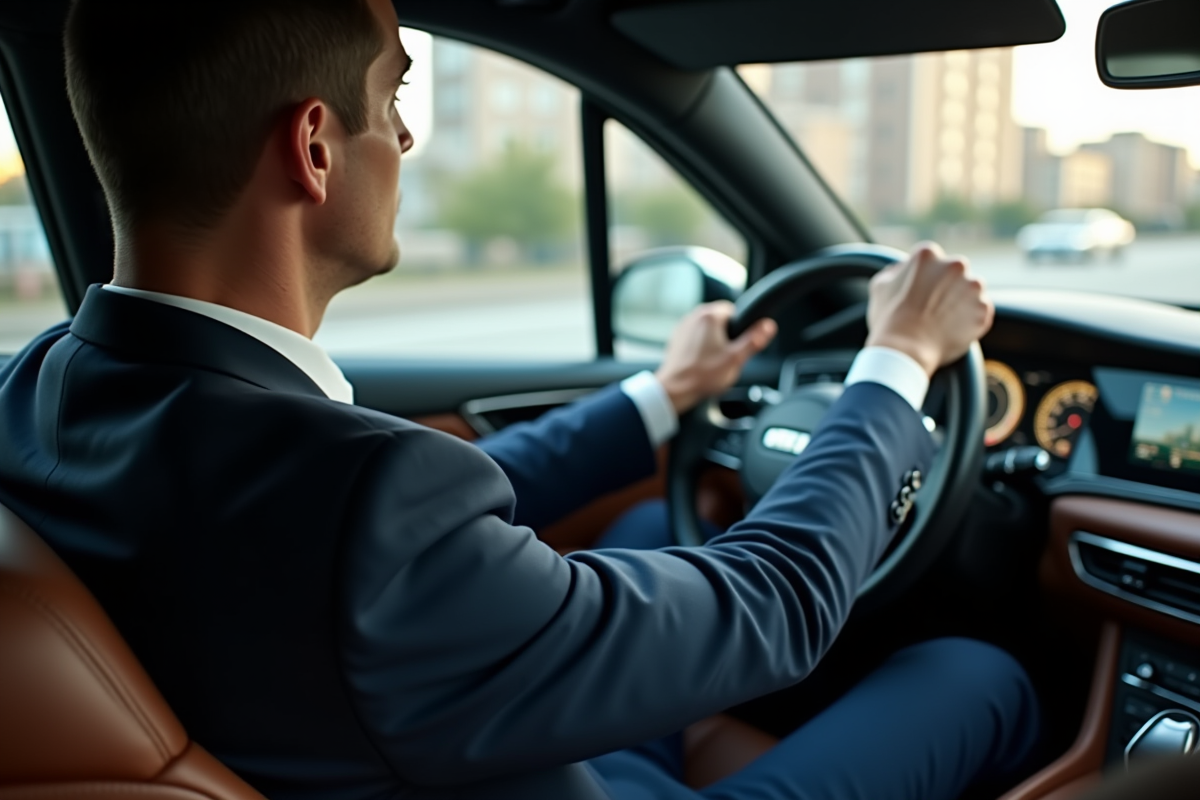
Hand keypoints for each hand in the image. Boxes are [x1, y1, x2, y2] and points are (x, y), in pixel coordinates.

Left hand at [655, 301, 777, 414]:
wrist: (675, 389)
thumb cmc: (703, 375)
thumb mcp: (735, 358)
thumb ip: (754, 340)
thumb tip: (769, 326)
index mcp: (709, 316)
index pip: (733, 309)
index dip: (740, 326)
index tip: (738, 342)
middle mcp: (694, 316)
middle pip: (719, 319)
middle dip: (726, 334)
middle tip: (727, 354)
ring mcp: (683, 327)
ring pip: (707, 328)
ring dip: (713, 340)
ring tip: (713, 360)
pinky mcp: (677, 338)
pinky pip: (695, 337)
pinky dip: (700, 346)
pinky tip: (702, 361)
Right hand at [865, 242, 993, 377]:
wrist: (906, 350)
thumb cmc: (889, 319)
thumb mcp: (880, 286)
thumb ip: (895, 270)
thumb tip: (902, 268)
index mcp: (928, 255)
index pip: (931, 261)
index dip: (923, 278)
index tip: (918, 293)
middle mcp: (955, 265)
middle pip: (954, 273)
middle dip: (946, 286)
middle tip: (930, 307)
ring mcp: (973, 288)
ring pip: (970, 291)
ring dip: (960, 302)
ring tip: (941, 321)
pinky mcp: (983, 310)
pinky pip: (978, 312)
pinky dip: (969, 320)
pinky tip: (950, 330)